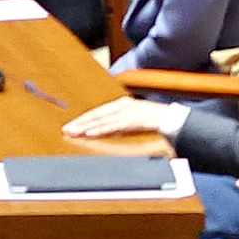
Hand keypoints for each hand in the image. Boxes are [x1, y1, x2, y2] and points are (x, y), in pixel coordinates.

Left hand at [62, 96, 185, 139]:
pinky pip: (113, 126)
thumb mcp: (135, 120)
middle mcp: (122, 106)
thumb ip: (121, 125)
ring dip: (86, 127)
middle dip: (80, 122)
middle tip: (66, 129)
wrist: (172, 118)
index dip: (84, 119)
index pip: (98, 112)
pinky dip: (101, 129)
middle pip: (97, 115)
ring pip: (102, 120)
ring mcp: (127, 112)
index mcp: (122, 105)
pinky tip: (90, 133)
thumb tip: (107, 131)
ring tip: (74, 132)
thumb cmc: (154, 120)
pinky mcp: (132, 120)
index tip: (71, 125)